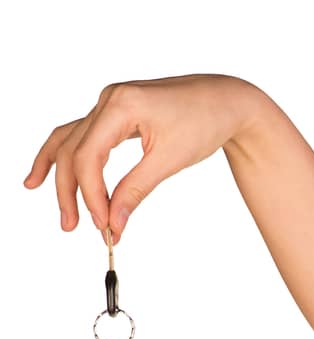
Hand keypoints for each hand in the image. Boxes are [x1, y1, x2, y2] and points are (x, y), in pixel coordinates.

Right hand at [22, 73, 266, 245]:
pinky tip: (53, 174)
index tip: (104, 225)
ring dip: (62, 177)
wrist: (225, 101)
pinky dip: (71, 158)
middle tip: (73, 226)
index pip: (89, 156)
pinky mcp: (115, 113)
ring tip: (61, 211)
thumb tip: (114, 221)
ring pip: (70, 142)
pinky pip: (83, 136)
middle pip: (71, 150)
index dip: (91, 195)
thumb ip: (137, 189)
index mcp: (121, 105)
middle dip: (71, 191)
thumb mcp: (172, 160)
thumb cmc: (205, 122)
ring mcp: (109, 104)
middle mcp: (108, 100)